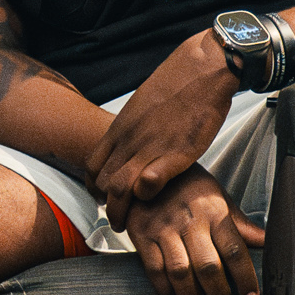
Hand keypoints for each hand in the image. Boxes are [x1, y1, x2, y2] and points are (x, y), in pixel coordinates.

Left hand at [86, 30, 239, 225]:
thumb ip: (131, 128)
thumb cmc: (175, 86)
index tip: (103, 198)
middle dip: (105, 205)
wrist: (202, 69)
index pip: (93, 166)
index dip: (94, 187)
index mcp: (120, 129)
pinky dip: (145, 195)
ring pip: (119, 187)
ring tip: (126, 225)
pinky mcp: (176, 152)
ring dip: (120, 210)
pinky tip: (151, 197)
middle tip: (115, 219)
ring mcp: (150, 147)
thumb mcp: (141, 106)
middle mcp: (129, 140)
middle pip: (102, 182)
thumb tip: (127, 142)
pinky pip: (149, 181)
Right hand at [125, 166, 264, 294]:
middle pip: (208, 267)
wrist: (148, 169)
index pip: (234, 251)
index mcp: (214, 212)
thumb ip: (240, 224)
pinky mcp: (141, 235)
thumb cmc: (189, 187)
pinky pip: (154, 270)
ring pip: (180, 272)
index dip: (245, 279)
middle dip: (219, 293)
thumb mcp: (219, 198)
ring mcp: (163, 229)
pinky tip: (174, 294)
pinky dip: (166, 289)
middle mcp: (189, 221)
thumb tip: (267, 242)